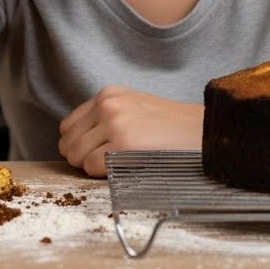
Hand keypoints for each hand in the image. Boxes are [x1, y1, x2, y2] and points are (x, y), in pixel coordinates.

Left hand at [57, 86, 203, 176]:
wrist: (201, 132)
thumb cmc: (171, 127)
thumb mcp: (135, 108)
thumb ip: (106, 117)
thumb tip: (75, 143)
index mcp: (109, 94)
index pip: (68, 125)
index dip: (77, 144)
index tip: (93, 152)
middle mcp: (108, 104)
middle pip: (68, 142)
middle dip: (80, 157)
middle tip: (104, 163)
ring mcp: (114, 123)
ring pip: (75, 155)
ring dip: (90, 166)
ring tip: (115, 164)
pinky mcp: (122, 144)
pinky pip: (91, 167)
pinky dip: (101, 174)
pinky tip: (123, 168)